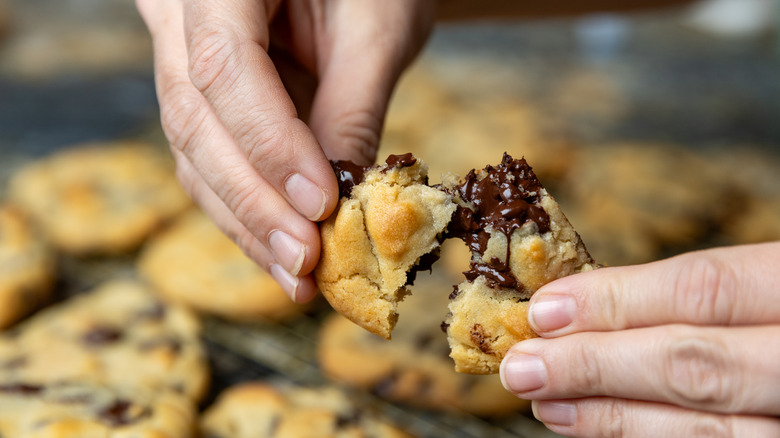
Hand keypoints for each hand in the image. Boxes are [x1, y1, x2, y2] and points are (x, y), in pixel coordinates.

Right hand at [135, 0, 434, 301]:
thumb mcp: (376, 26)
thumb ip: (352, 107)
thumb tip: (343, 203)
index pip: (224, 68)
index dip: (270, 145)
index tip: (321, 205)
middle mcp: (180, 14)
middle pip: (195, 119)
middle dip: (254, 201)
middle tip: (306, 262)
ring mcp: (180, 55)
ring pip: (193, 150)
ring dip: (247, 221)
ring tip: (298, 276)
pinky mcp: (201, 95)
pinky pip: (210, 157)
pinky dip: (247, 208)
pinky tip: (281, 251)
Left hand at [500, 242, 779, 436]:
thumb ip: (722, 290)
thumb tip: (601, 296)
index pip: (706, 289)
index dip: (618, 299)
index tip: (546, 308)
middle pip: (696, 365)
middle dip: (598, 367)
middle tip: (522, 365)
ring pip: (711, 431)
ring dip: (615, 418)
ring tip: (548, 403)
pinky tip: (605, 433)